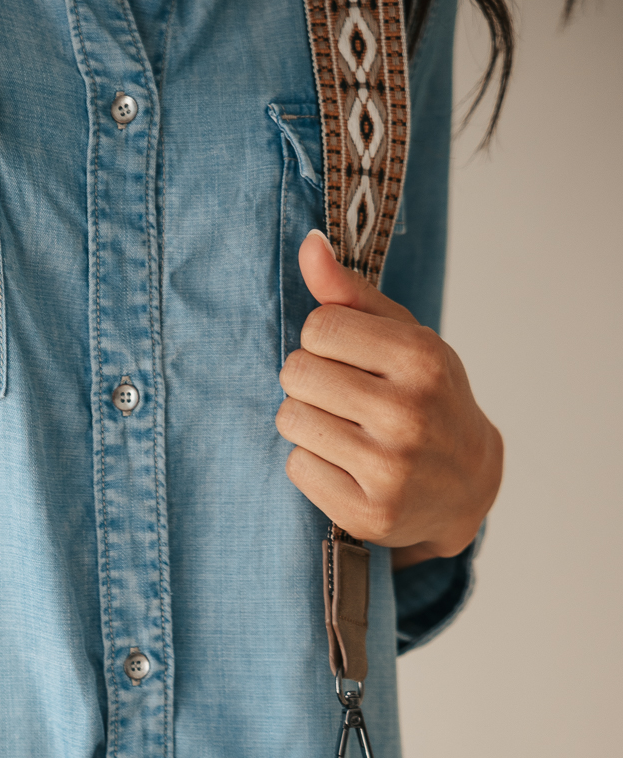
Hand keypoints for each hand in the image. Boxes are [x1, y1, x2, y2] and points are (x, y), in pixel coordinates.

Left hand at [277, 229, 501, 567]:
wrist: (467, 483)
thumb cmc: (428, 398)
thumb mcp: (404, 338)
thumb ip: (351, 294)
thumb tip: (308, 245)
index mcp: (420, 359)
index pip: (319, 327)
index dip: (323, 339)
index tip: (348, 357)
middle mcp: (406, 413)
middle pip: (297, 373)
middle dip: (309, 380)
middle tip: (341, 396)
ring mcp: (388, 468)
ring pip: (290, 420)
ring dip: (305, 421)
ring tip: (340, 428)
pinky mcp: (366, 512)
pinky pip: (296, 467)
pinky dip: (311, 463)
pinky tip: (343, 463)